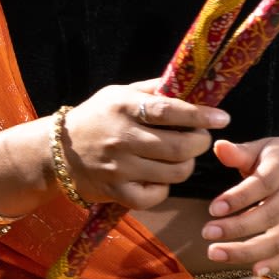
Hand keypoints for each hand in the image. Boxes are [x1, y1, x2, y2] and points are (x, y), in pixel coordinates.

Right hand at [64, 77, 229, 210]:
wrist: (56, 151)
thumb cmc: (96, 118)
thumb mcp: (118, 94)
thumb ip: (154, 89)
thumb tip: (192, 82)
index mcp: (123, 108)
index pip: (170, 110)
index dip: (200, 115)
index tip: (222, 118)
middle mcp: (121, 138)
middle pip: (179, 147)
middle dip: (199, 143)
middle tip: (199, 138)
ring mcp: (118, 168)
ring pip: (174, 173)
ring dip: (185, 165)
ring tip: (180, 157)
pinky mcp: (116, 192)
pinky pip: (156, 195)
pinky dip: (164, 188)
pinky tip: (159, 178)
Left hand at [201, 137, 278, 273]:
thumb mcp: (264, 149)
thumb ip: (240, 153)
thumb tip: (218, 146)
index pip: (263, 183)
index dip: (239, 197)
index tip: (212, 209)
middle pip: (270, 215)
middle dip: (237, 228)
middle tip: (206, 233)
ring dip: (247, 251)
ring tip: (215, 254)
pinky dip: (275, 264)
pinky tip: (253, 270)